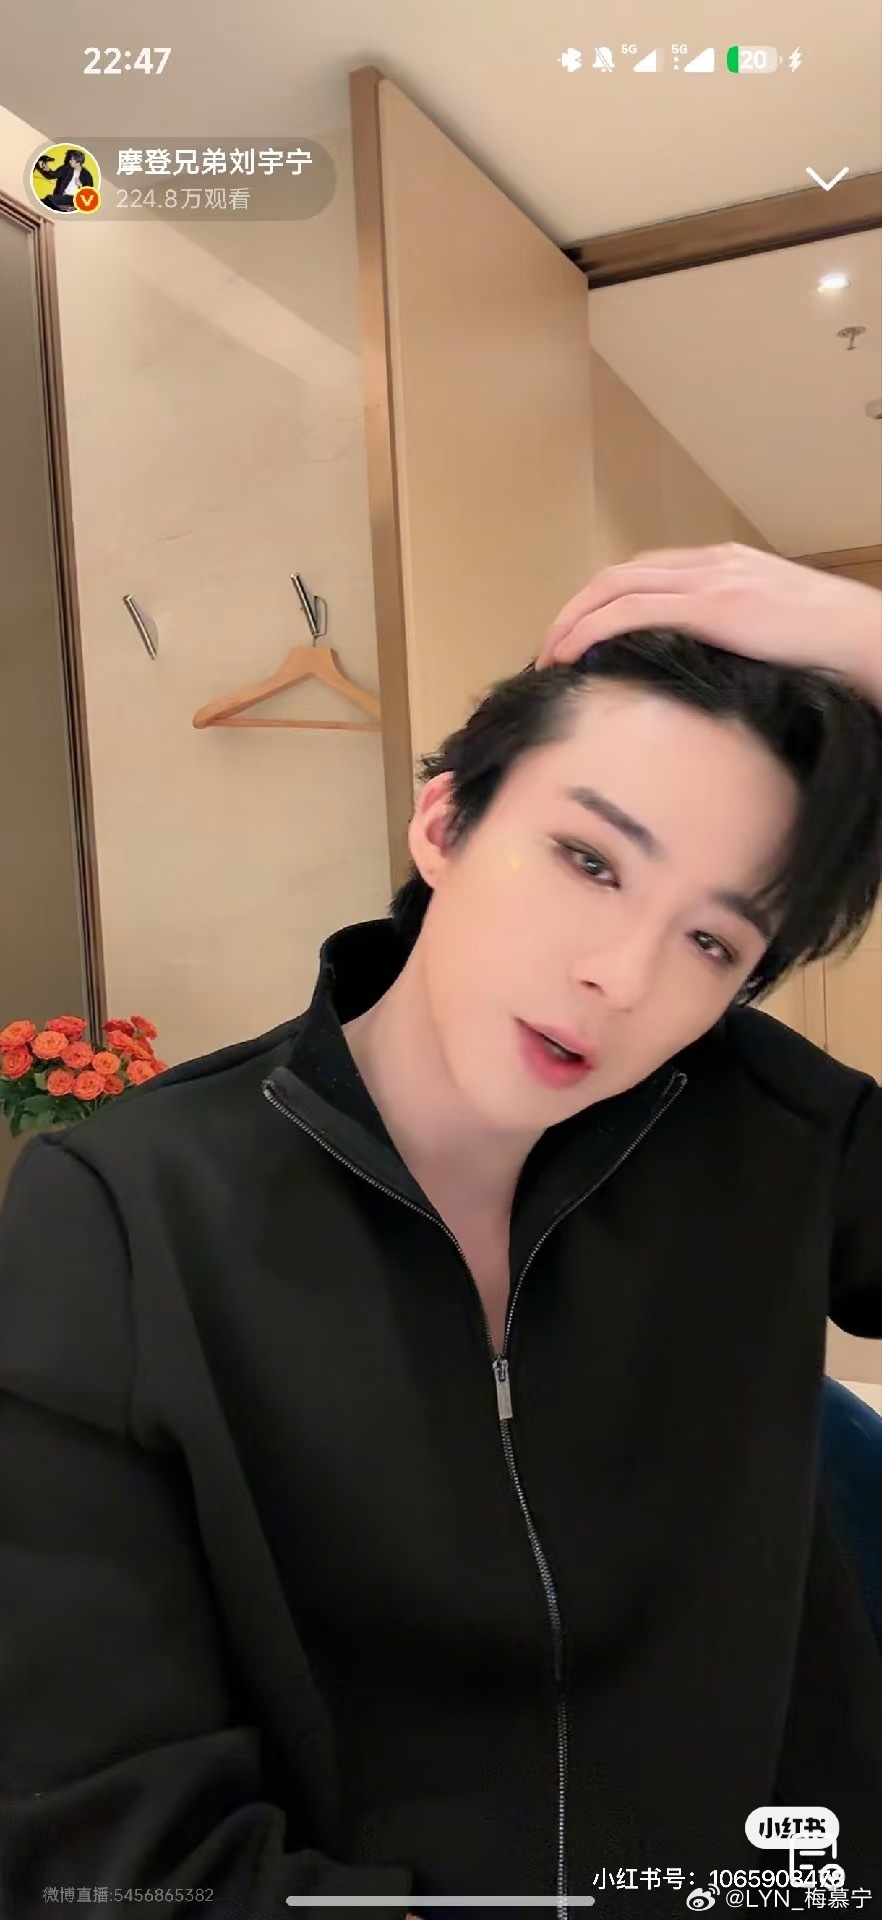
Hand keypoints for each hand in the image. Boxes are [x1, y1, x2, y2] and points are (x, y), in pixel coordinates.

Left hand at [537, 544, 881, 710]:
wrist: (867, 637)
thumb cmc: (832, 646)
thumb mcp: (774, 632)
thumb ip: (737, 637)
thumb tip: (706, 672)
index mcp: (725, 565)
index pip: (645, 574)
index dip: (602, 603)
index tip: (579, 638)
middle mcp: (711, 563)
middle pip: (619, 576)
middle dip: (575, 611)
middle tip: (549, 651)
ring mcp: (711, 580)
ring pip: (615, 587)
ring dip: (572, 621)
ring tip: (549, 657)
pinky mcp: (713, 606)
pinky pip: (632, 610)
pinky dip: (592, 628)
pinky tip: (572, 653)